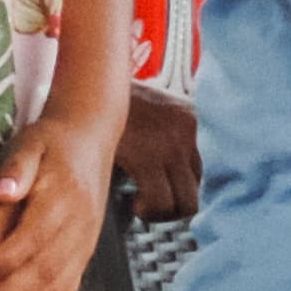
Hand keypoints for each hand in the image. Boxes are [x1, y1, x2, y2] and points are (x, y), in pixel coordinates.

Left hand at [0, 113, 117, 290]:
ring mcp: (85, 245)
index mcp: (64, 199)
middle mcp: (80, 227)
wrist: (89, 140)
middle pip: (47, 273)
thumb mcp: (30, 143)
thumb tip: (1, 192)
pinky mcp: (83, 256)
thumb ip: (16, 167)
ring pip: (58, 290)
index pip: (35, 238)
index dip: (5, 261)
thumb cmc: (51, 143)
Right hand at [112, 84, 201, 222]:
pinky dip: (149, 209)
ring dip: (164, 211)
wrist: (90, 79)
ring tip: (142, 205)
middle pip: (197, 189)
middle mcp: (185, 134)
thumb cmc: (110, 96)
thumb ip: (157, 132)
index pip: (200, 170)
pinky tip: (134, 203)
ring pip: (185, 202)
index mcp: (186, 120)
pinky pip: (160, 200)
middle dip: (176, 207)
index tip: (165, 195)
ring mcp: (169, 146)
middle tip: (152, 206)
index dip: (181, 188)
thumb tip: (156, 168)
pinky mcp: (146, 157)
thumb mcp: (144, 108)